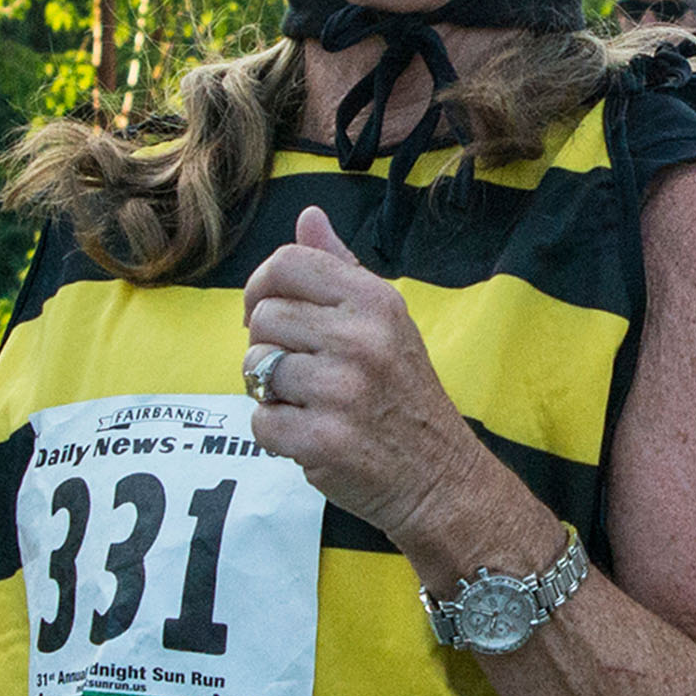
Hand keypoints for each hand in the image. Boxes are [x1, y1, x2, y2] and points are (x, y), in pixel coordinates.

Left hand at [241, 208, 519, 563]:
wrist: (440, 479)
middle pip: (263, 318)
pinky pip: (260, 420)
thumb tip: (308, 216)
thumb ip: (342, 268)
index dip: (262, 286)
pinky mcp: (323, 440)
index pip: (287, 263)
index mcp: (376, 301)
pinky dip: (276, 433)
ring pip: (254, 369)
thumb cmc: (405, 396)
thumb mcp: (386, 322)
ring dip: (270, 391)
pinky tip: (311, 435)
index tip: (270, 313)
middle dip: (268, 347)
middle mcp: (361, 339)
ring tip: (309, 403)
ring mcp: (342, 391)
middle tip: (303, 372)